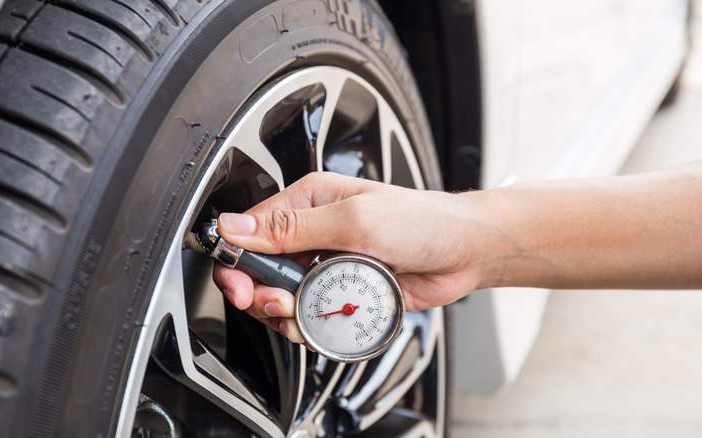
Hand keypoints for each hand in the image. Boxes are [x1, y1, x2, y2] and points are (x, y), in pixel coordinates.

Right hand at [212, 172, 493, 342]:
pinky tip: (325, 323)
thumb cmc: (422, 221)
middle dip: (263, 294)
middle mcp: (313, 233)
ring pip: (284, 298)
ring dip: (288, 314)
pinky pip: (312, 315)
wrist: (465, 251)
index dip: (237, 262)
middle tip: (280, 304)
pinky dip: (312, 325)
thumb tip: (236, 226)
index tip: (242, 286)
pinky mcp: (343, 291)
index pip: (250, 231)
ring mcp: (327, 264)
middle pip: (262, 271)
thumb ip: (293, 227)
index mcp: (308, 202)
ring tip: (305, 315)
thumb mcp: (354, 220)